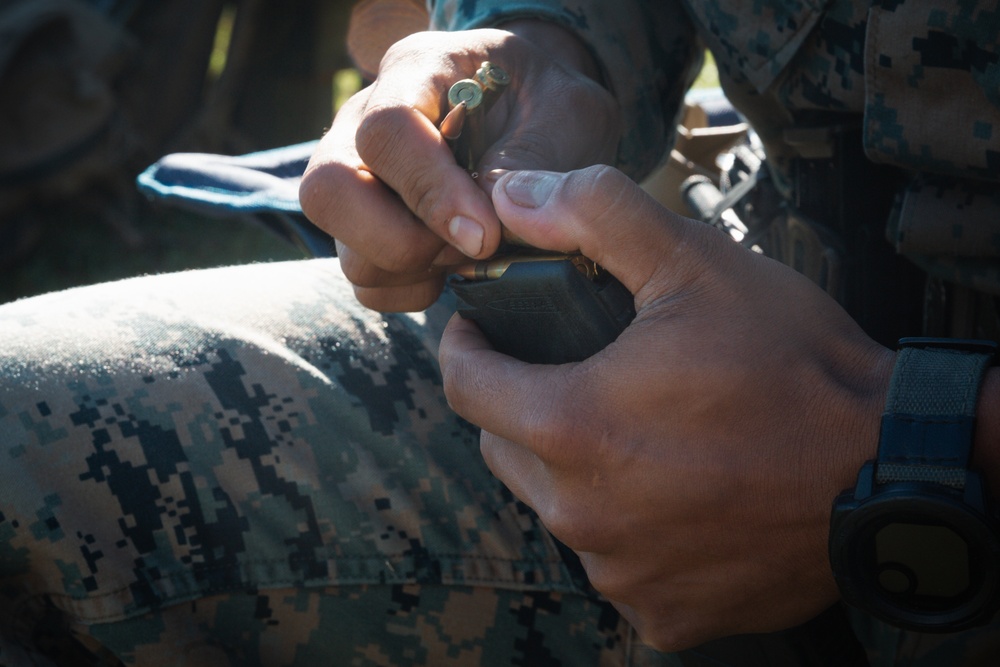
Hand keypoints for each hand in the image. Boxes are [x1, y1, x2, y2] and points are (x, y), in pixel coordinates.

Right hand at [298, 23, 618, 311]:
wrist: (541, 114)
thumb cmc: (550, 105)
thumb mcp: (565, 111)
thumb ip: (530, 161)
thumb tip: (485, 223)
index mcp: (416, 71)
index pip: (386, 132)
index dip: (430, 192)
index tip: (485, 233)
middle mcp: (362, 122)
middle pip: (330, 193)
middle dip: (404, 242)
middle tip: (474, 245)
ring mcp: (355, 181)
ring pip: (348, 252)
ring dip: (419, 270)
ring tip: (476, 249)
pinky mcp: (363, 230)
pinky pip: (368, 285)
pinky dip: (416, 290)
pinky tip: (455, 263)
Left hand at [438, 166, 894, 649]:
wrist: (892, 471)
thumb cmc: (794, 364)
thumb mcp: (697, 262)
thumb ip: (594, 214)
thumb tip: (512, 194)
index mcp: (573, 426)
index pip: (465, 386)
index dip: (466, 349)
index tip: (481, 332)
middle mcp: (583, 514)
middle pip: (504, 449)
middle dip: (520, 406)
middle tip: (570, 374)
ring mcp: (622, 574)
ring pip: (557, 509)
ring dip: (575, 472)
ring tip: (635, 435)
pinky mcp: (664, 614)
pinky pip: (615, 565)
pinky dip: (628, 531)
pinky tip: (675, 498)